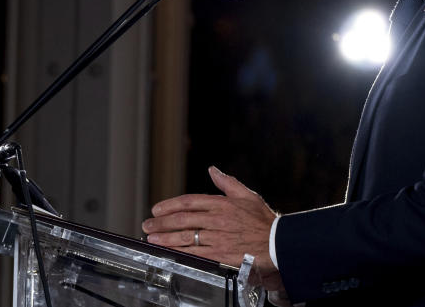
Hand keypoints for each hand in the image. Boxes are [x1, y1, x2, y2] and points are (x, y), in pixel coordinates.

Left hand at [142, 166, 285, 293]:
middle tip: (147, 225)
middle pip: (183, 219)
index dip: (170, 205)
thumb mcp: (246, 195)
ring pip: (186, 237)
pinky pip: (196, 253)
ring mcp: (218, 237)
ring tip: (151, 238)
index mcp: (222, 203)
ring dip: (166, 237)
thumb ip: (227, 182)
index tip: (157, 209)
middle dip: (161, 222)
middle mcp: (217, 219)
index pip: (189, 202)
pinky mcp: (220, 254)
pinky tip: (169, 251)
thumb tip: (212, 170)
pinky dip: (180, 252)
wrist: (277, 242)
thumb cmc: (263, 220)